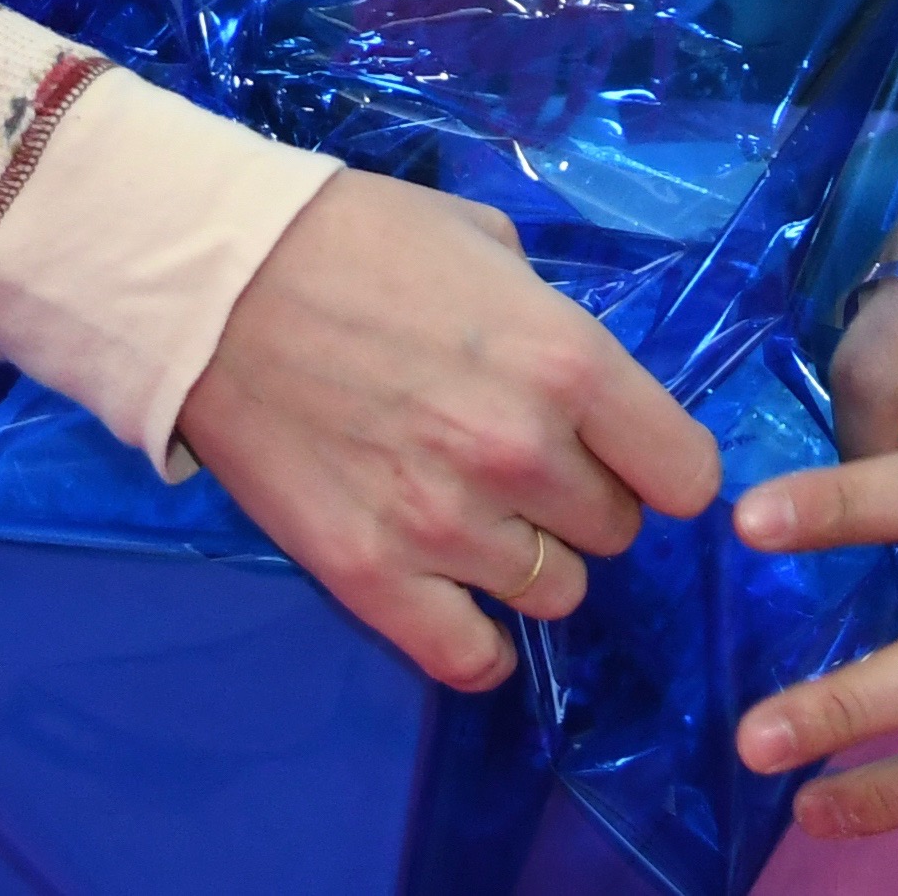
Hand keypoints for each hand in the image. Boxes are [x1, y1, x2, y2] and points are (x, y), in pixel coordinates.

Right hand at [174, 170, 723, 692]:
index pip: (686, 474)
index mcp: (566, 362)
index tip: (626, 453)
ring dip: (528, 559)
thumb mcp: (484, 244)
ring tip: (473, 513)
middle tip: (522, 463)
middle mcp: (523, 454)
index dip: (660, 464)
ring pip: (556, 594)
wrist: (212, 281)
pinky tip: (460, 602)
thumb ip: (549, 321)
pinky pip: (471, 659)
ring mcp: (447, 526)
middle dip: (583, 500)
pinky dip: (478, 643)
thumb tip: (579, 382)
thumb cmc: (352, 239)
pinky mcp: (373, 578)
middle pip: (618, 533)